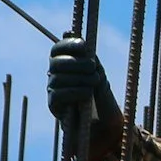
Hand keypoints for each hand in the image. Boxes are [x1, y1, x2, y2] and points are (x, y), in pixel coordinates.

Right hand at [46, 37, 119, 159]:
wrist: (107, 129)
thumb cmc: (103, 99)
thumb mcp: (98, 73)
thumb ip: (86, 56)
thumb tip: (67, 31)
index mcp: (65, 65)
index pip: (57, 49)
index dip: (68, 44)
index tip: (84, 46)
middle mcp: (56, 76)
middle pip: (56, 62)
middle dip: (76, 62)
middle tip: (94, 68)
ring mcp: (53, 91)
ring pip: (57, 78)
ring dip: (79, 77)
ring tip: (96, 82)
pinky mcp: (54, 107)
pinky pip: (58, 94)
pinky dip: (74, 91)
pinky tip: (87, 94)